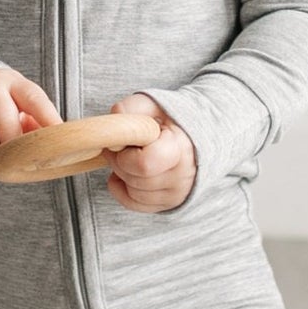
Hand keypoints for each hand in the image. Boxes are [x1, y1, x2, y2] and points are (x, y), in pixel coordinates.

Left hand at [104, 92, 194, 211]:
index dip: (125, 153)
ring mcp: (176, 193)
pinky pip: (133, 203)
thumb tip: (115, 117)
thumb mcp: (152, 105)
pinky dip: (122, 189)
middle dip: (120, 161)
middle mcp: (182, 176)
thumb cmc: (168, 119)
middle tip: (123, 146)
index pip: (144, 164)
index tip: (126, 141)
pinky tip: (128, 172)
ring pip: (133, 193)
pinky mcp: (168, 203)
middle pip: (135, 179)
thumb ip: (132, 107)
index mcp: (180, 149)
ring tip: (130, 156)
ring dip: (122, 175)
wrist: (192, 136)